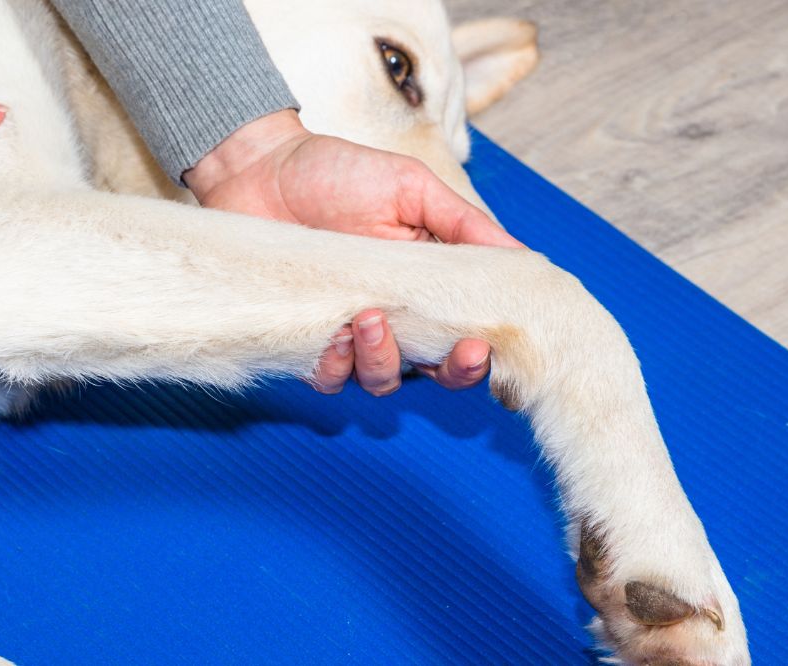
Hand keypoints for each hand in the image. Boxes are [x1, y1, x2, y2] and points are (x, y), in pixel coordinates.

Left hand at [185, 110, 521, 395]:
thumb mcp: (412, 188)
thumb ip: (464, 225)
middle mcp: (396, 317)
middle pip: (436, 371)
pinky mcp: (305, 341)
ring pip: (382, 380)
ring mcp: (350, 333)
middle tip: (462, 350)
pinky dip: (337, 367)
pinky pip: (328, 378)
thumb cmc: (338, 173)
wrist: (262, 167)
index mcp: (429, 286)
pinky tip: (337, 336)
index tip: (490, 344)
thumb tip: (525, 258)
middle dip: (453, 371)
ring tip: (371, 318)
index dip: (485, 352)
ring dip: (385, 360)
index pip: (468, 334)